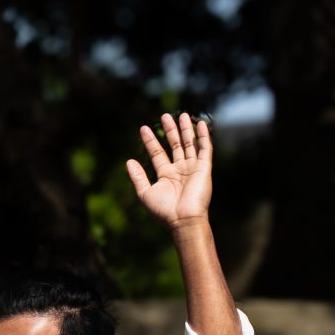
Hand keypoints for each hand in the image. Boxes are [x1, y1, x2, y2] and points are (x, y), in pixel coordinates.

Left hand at [127, 112, 212, 228]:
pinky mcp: (204, 168)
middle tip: (164, 116)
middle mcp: (180, 169)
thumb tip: (129, 161)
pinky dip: (203, 136)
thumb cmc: (163, 210)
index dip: (151, 141)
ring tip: (180, 115)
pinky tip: (199, 124)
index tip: (143, 128)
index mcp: (166, 175)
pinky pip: (205, 148)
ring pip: (189, 144)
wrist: (183, 219)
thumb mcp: (145, 193)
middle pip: (174, 145)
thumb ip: (137, 177)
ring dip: (185, 129)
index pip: (157, 153)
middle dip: (169, 131)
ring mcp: (193, 167)